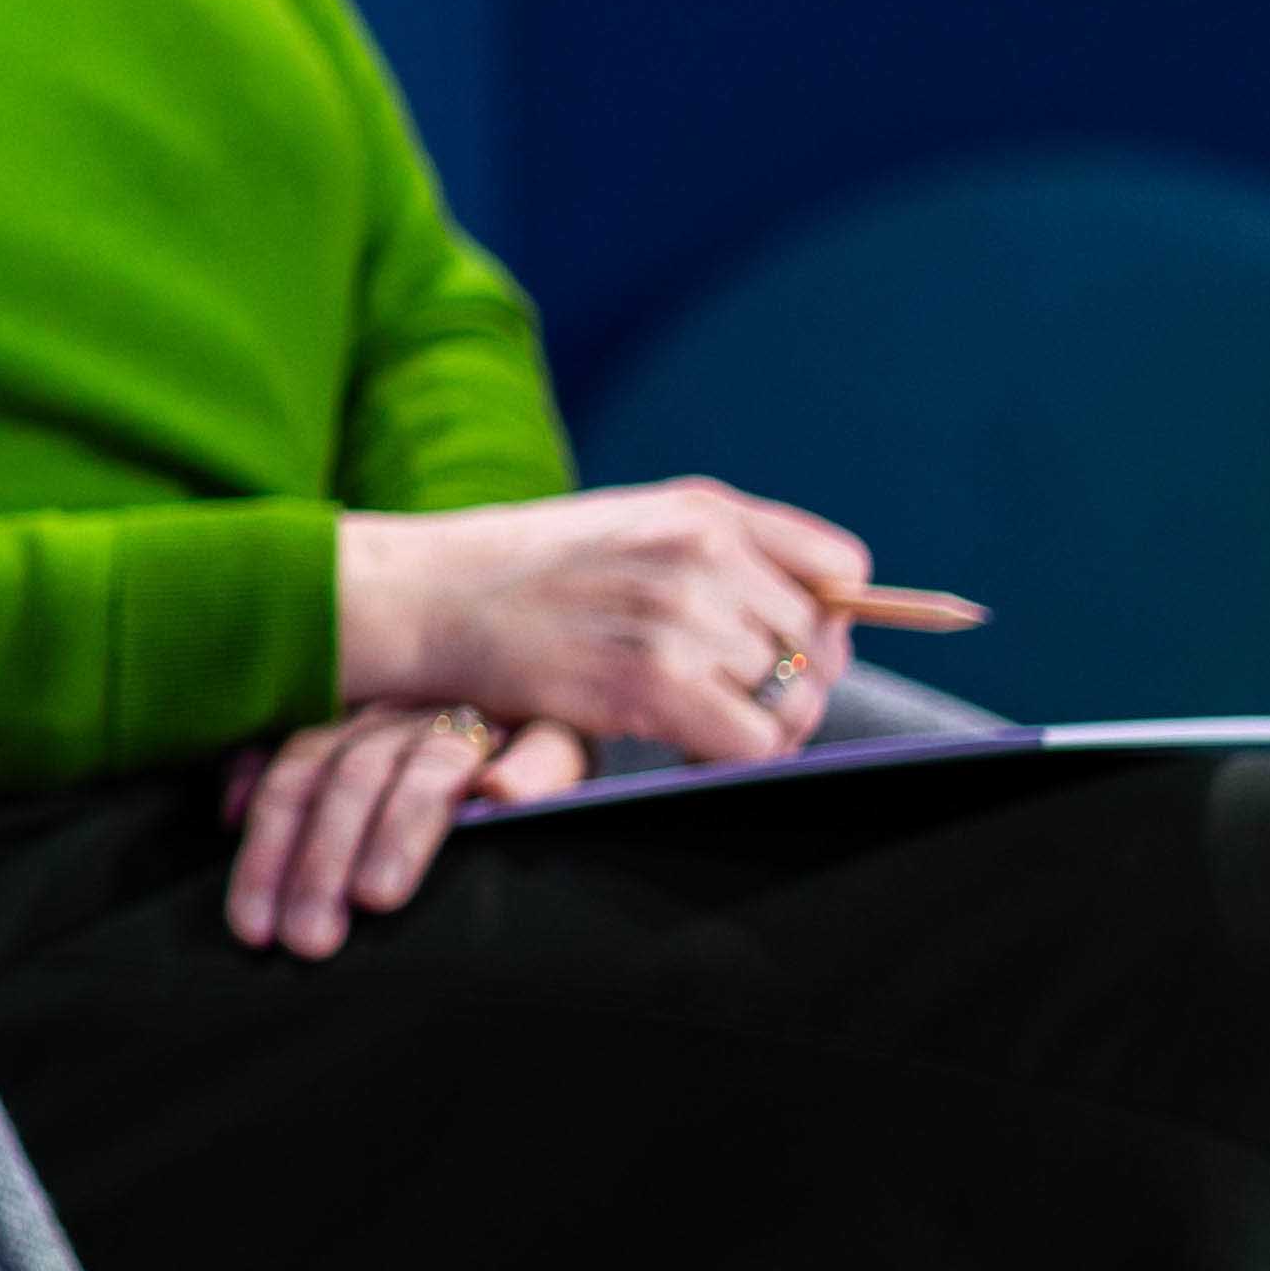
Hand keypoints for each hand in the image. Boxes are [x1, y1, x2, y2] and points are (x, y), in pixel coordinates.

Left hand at [216, 701, 595, 955]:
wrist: (557, 685)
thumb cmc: (444, 768)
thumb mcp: (363, 769)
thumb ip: (295, 782)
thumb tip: (226, 809)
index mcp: (362, 723)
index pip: (299, 775)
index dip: (268, 849)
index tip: (252, 927)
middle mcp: (415, 713)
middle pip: (354, 776)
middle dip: (321, 859)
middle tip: (309, 936)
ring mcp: (488, 720)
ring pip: (431, 766)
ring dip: (400, 827)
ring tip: (376, 892)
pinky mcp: (562, 734)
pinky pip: (548, 744)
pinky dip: (526, 768)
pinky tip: (504, 797)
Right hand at [331, 476, 883, 770]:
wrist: (427, 597)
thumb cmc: (526, 572)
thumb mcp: (632, 526)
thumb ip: (723, 553)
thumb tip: (832, 618)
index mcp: (705, 510)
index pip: (842, 568)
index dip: (825, 617)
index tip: (782, 646)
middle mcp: (703, 553)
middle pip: (821, 645)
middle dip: (791, 687)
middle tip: (734, 708)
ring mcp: (679, 616)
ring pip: (792, 699)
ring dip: (760, 729)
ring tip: (700, 728)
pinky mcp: (651, 681)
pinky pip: (753, 743)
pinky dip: (730, 760)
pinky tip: (683, 750)